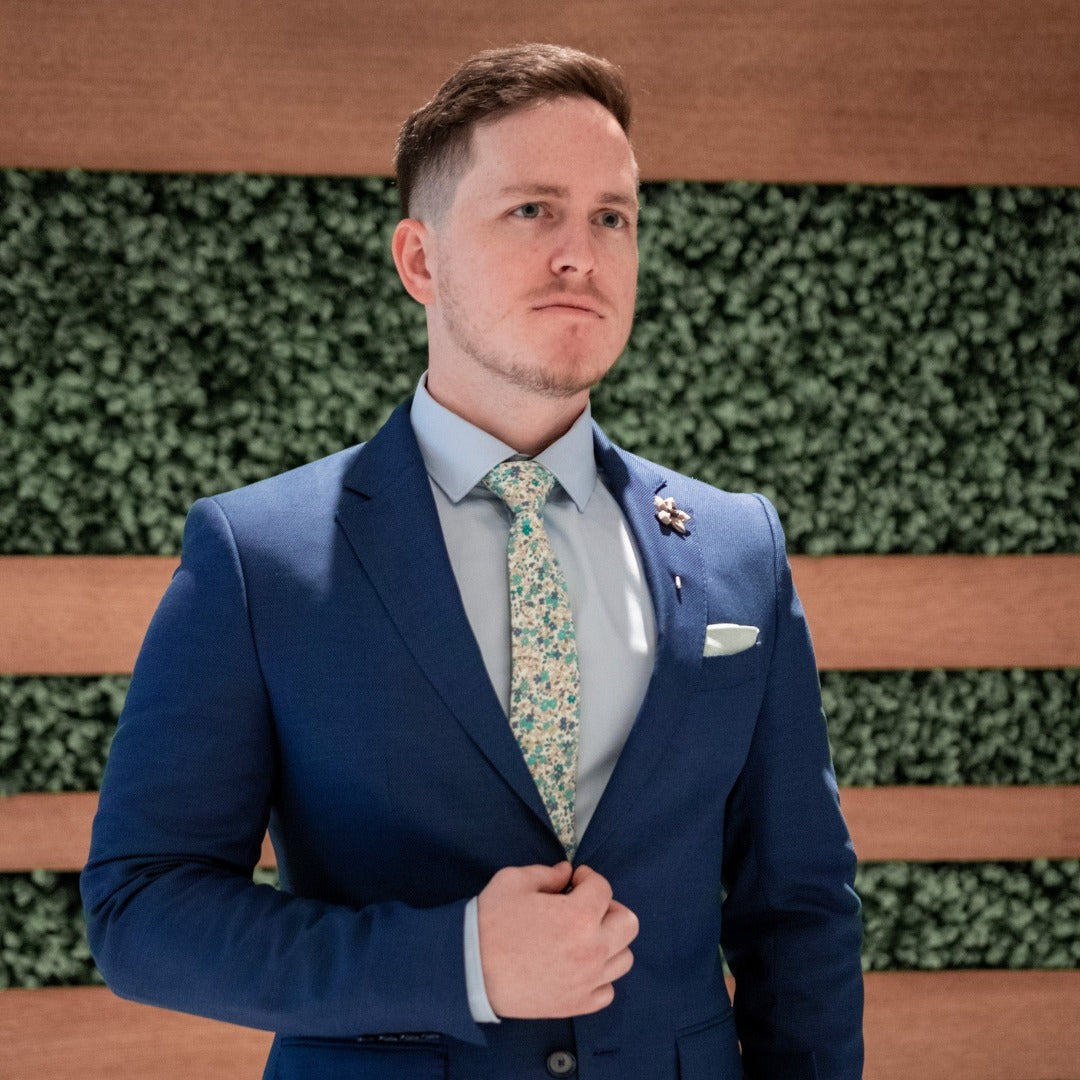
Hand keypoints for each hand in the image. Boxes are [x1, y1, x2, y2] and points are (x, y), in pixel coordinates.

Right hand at [476, 861, 638, 1018]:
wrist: (469, 969)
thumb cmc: (491, 921)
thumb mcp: (515, 881)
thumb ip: (547, 873)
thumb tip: (567, 873)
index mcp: (579, 916)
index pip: (603, 888)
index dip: (588, 878)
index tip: (574, 880)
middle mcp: (592, 950)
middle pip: (628, 923)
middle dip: (608, 908)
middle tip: (585, 906)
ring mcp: (587, 981)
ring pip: (624, 958)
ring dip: (609, 941)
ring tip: (584, 936)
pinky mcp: (577, 1005)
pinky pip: (607, 990)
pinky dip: (600, 976)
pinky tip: (579, 965)